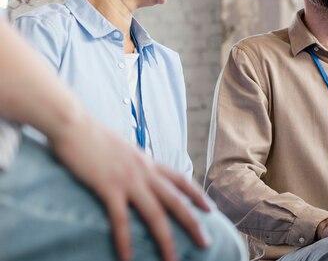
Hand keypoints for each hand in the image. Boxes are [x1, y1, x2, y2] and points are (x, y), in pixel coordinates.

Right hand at [47, 114, 210, 260]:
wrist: (73, 123)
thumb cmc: (92, 135)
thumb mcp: (122, 149)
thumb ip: (132, 162)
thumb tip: (135, 172)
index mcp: (148, 161)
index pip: (180, 179)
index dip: (197, 195)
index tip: (211, 209)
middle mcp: (144, 171)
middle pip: (176, 201)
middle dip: (193, 223)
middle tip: (206, 242)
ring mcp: (128, 179)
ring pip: (155, 213)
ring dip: (165, 239)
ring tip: (172, 260)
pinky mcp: (108, 186)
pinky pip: (120, 219)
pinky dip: (125, 240)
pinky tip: (127, 258)